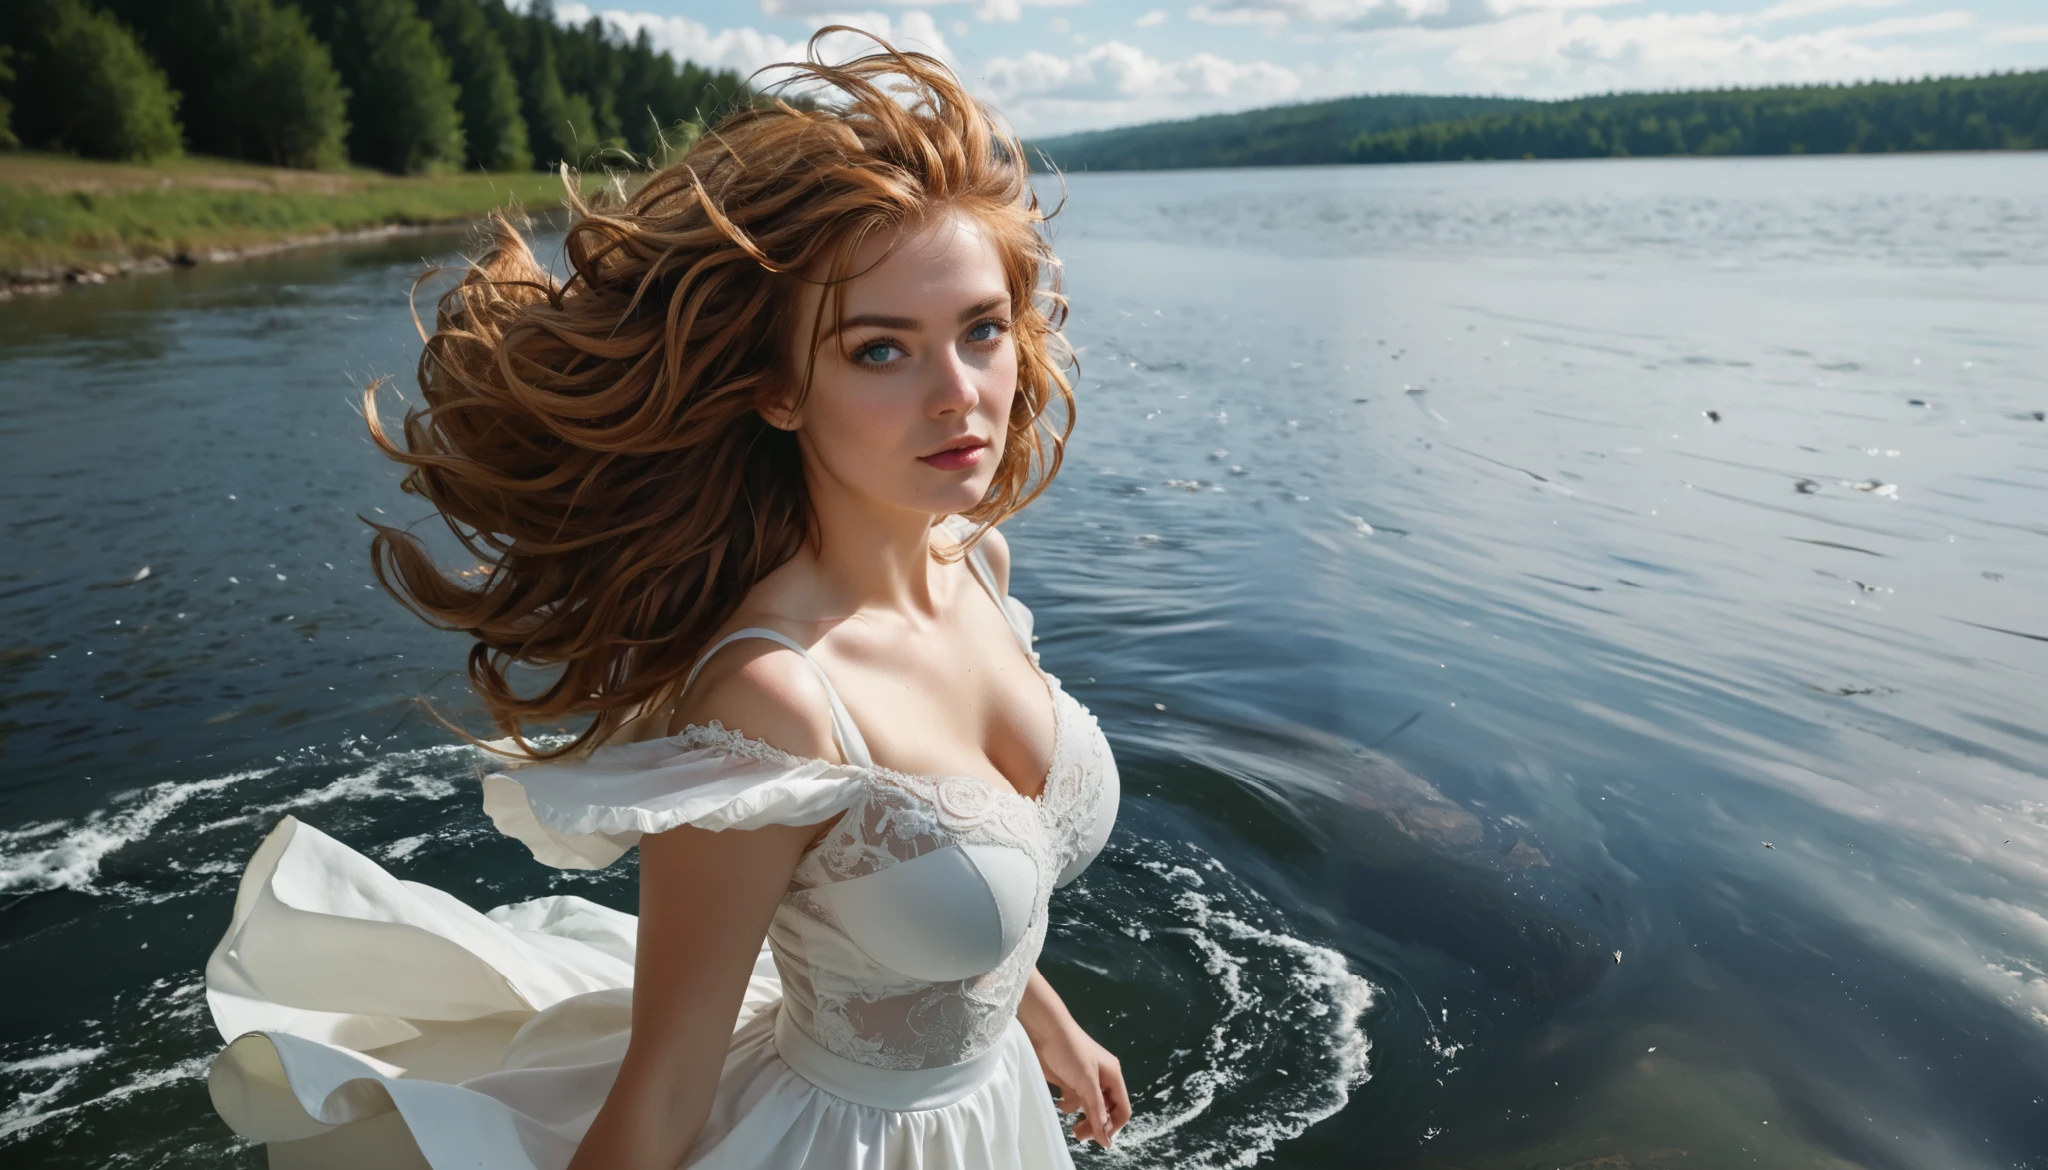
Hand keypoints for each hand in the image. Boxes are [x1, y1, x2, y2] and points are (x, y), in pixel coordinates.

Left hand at [1030, 1020, 1130, 1149]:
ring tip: (1073, 1128)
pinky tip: (1061, 1102)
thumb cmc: (1070, 1052)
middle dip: (1096, 1125)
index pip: (1121, 1109)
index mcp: (1113, 1077)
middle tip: (1080, 1136)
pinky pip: (1074, 1101)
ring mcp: (1085, 1081)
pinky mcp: (1069, 1081)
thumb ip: (1096, 1110)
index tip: (1099, 1139)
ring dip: (1083, 1118)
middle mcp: (1102, 1080)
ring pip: (1090, 1108)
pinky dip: (1069, 1106)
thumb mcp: (1086, 1082)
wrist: (1044, 1030)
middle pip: (1106, 1111)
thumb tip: (1107, 1140)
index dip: (1113, 1126)